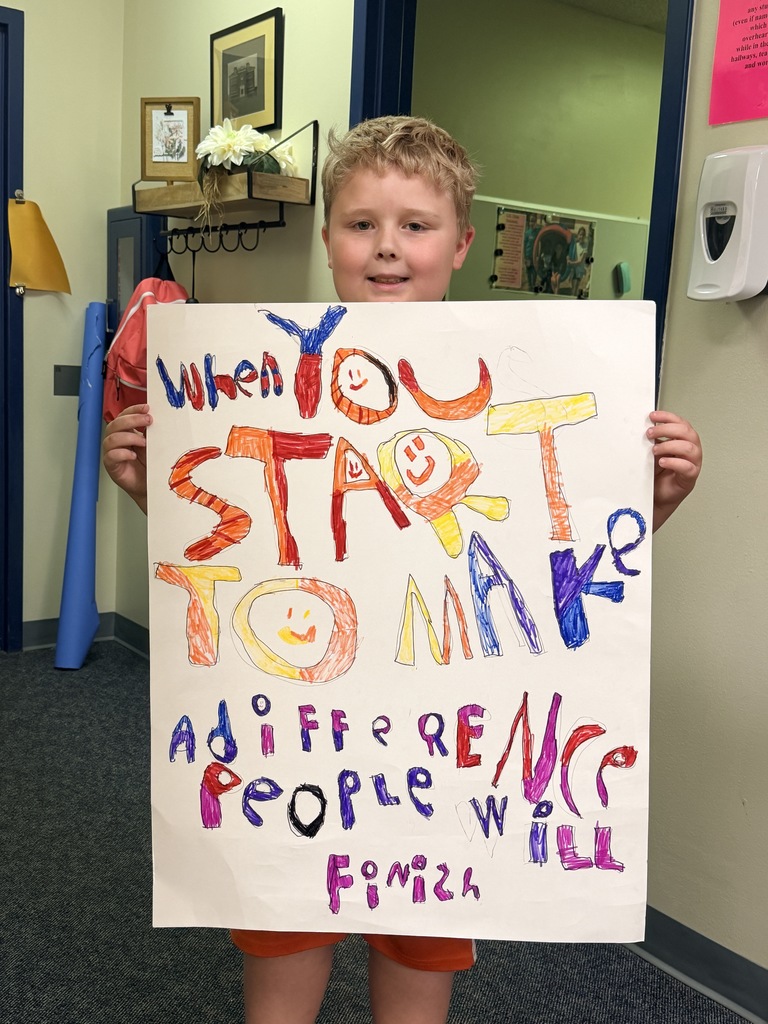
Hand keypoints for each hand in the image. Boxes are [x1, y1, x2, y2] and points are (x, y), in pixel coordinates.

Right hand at [102, 404, 151, 513]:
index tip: (147, 408)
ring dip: (129, 437)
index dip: (133, 410)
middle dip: (132, 420)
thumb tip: (159, 417)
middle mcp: (116, 440)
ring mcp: (112, 453)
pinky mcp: (111, 466)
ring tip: (143, 442)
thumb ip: (152, 432)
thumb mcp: (153, 444)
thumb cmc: (150, 465)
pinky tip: (133, 455)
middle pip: (116, 424)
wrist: (150, 486)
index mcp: (125, 432)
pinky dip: (122, 453)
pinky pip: (111, 456)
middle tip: (148, 420)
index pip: (124, 415)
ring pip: (111, 438)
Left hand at [647, 410, 701, 531]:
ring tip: (655, 450)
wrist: (657, 496)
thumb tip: (643, 427)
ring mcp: (693, 463)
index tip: (653, 416)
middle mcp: (691, 450)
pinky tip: (663, 462)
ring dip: (670, 445)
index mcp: (684, 440)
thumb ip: (653, 440)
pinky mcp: (690, 477)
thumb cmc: (658, 474)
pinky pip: (687, 467)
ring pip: (689, 448)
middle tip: (650, 433)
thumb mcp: (653, 452)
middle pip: (687, 432)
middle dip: (667, 429)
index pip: (681, 423)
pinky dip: (674, 462)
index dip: (668, 417)